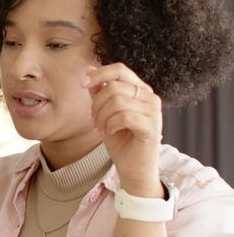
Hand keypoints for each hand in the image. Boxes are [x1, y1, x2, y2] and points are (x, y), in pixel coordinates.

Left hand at [82, 63, 162, 196]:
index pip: (119, 69)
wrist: (133, 167)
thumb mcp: (104, 112)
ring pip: (117, 101)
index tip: (82, 84)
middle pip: (113, 87)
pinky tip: (110, 132)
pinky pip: (124, 116)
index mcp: (140, 90)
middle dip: (96, 104)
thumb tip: (89, 69)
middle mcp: (150, 97)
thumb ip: (99, 91)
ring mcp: (154, 112)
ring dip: (102, 117)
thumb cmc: (120, 139)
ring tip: (103, 128)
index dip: (98, 74)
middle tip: (95, 120)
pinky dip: (111, 125)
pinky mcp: (152, 127)